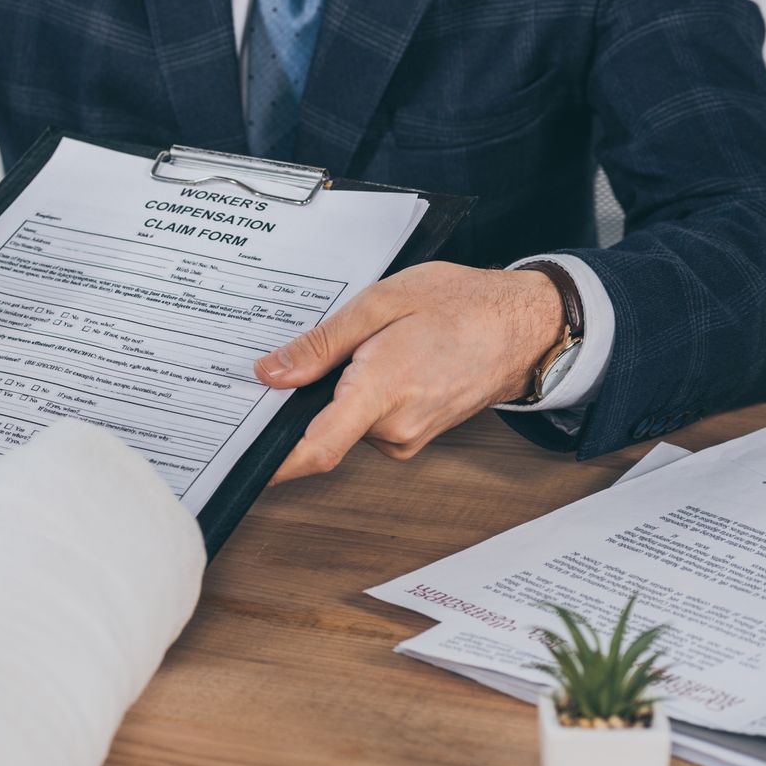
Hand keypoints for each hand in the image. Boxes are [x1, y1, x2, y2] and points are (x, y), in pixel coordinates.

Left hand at [254, 261, 562, 483]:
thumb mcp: (380, 303)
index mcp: (382, 390)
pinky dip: (361, 399)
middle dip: (307, 399)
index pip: (318, 447)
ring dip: (339, 394)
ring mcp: (408, 437)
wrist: (524, 325)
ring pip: (346, 424)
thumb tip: (271, 374)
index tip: (242, 462)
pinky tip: (380, 362)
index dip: (276, 462)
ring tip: (365, 348)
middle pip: (322, 429)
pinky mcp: (415, 436)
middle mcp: (395, 427)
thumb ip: (321, 344)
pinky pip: (369, 424)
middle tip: (312, 355)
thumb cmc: (461, 305)